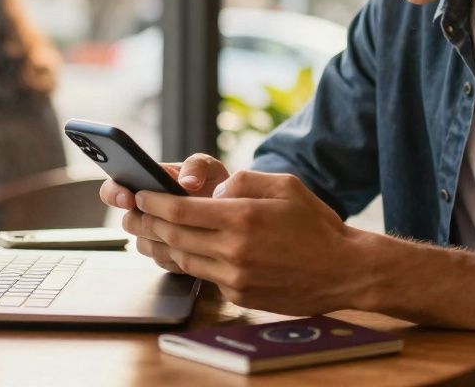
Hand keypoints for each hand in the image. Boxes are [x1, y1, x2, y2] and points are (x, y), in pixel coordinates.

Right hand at [100, 154, 228, 273]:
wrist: (232, 213)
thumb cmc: (216, 184)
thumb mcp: (209, 167)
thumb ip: (196, 166)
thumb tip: (187, 182)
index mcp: (146, 184)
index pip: (114, 188)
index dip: (115, 193)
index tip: (129, 198)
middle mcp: (145, 211)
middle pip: (128, 221)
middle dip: (146, 221)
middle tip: (165, 218)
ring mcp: (153, 234)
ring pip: (143, 244)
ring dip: (164, 238)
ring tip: (189, 230)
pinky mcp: (165, 255)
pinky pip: (161, 259)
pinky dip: (177, 253)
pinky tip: (195, 244)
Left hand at [134, 170, 366, 313]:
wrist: (343, 270)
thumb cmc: (316, 224)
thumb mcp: (285, 185)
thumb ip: (244, 181)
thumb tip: (215, 189)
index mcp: (242, 217)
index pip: (181, 209)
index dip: (154, 201)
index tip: (140, 194)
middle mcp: (234, 249)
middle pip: (174, 235)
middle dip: (147, 221)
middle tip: (131, 212)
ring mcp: (235, 276)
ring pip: (182, 258)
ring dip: (159, 243)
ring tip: (145, 231)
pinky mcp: (239, 293)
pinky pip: (203, 275)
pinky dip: (185, 260)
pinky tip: (177, 250)